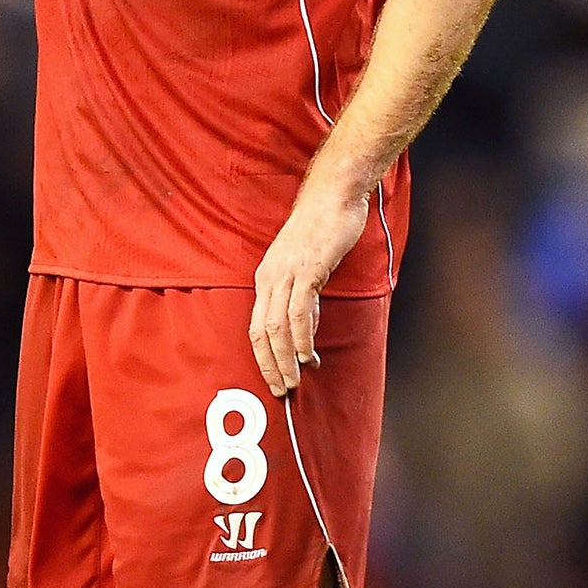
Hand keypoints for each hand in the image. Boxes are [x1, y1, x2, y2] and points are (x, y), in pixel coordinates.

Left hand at [249, 177, 369, 396]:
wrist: (332, 197)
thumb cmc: (321, 230)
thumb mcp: (305, 268)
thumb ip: (303, 298)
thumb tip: (306, 330)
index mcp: (265, 277)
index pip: (254, 326)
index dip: (263, 358)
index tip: (274, 380)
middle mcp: (269, 277)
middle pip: (260, 331)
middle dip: (270, 365)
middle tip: (283, 390)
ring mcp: (286, 274)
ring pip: (277, 326)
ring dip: (285, 358)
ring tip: (296, 380)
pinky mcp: (307, 270)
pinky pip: (299, 311)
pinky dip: (302, 337)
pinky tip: (308, 355)